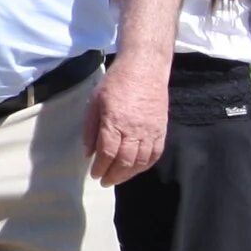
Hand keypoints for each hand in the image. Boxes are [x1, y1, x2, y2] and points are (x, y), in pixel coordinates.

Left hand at [82, 63, 166, 186]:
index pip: (107, 153)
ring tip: (118, 178)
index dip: (100, 168)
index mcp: (115, 121)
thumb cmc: (116, 83)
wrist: (144, 69)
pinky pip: (156, 154)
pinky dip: (146, 165)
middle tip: (105, 181)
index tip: (94, 175)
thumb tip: (88, 153)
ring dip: (129, 174)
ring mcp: (150, 131)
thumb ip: (90, 128)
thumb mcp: (95, 101)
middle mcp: (134, 130)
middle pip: (125, 161)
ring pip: (141, 161)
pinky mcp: (161, 129)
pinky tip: (137, 169)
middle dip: (113, 175)